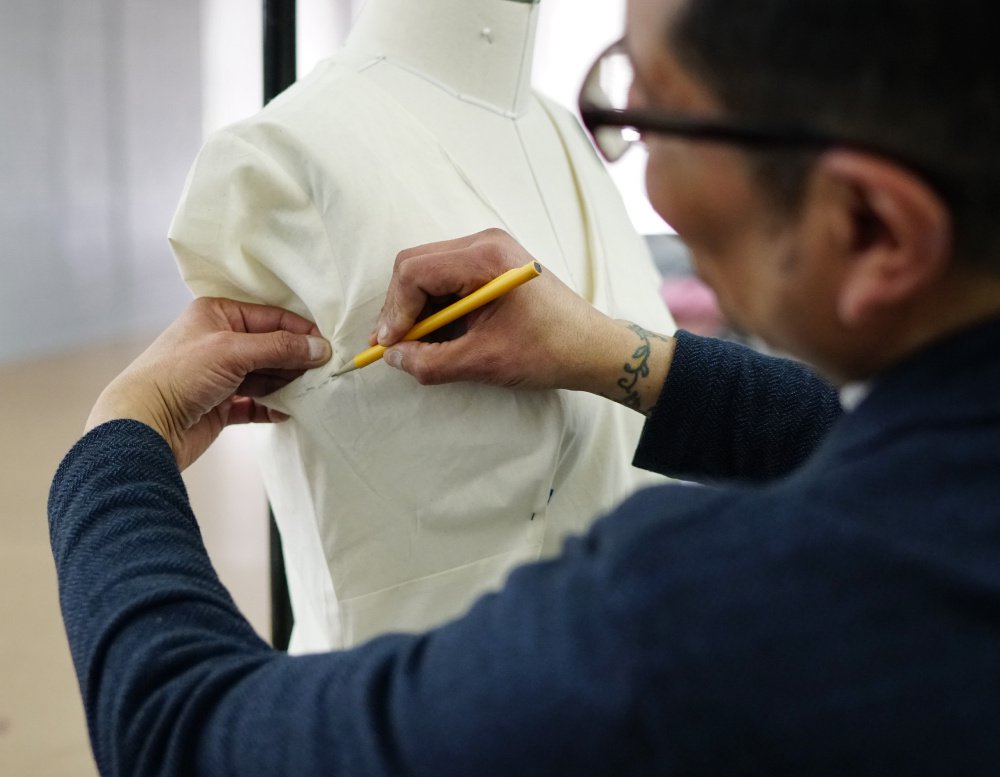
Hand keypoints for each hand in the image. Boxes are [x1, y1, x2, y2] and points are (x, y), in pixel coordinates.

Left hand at [86, 298, 331, 469]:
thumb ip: (279, 348)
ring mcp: (221, 375)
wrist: (142, 427)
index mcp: (217, 315)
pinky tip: (288, 412)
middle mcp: (219, 341)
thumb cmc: (178, 375)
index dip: (300, 331)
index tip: (327, 347)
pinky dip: (273, 407)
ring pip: (267, 375)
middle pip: (272, 346)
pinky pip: (256, 403)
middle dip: (297, 359)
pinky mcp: (221, 405)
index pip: (271, 317)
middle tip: (325, 372)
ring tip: (312, 392)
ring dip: (289, 384)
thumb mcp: (232, 351)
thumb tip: (320, 348)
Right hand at [374, 229, 673, 410]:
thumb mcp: (484, 362)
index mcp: (485, 257)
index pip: (414, 271)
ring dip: (417, 309)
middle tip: (395, 346)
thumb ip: (432, 361)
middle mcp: (484, 243)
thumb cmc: (549, 351)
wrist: (592, 348)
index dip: (395, 311)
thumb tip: (393, 357)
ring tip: (417, 345)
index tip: (390, 345)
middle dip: (401, 308)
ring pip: (427, 272)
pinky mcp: (491, 263)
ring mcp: (488, 250)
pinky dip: (436, 306)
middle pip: (415, 266)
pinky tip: (439, 335)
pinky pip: (446, 278)